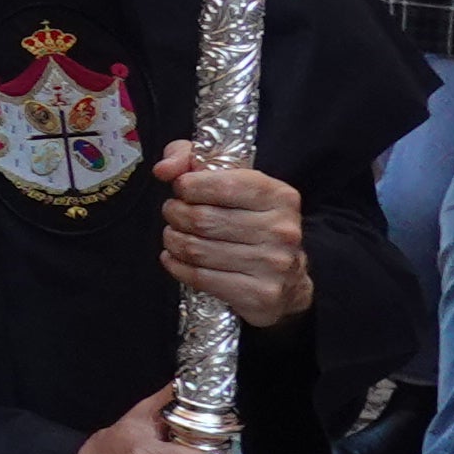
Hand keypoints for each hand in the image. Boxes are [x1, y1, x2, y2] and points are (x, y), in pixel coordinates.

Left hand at [152, 144, 314, 329]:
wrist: (289, 283)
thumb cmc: (253, 224)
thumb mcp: (234, 182)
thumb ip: (193, 158)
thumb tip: (164, 169)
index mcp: (279, 196)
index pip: (223, 184)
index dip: (189, 186)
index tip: (181, 189)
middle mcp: (281, 230)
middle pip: (203, 219)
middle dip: (175, 214)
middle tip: (173, 214)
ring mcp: (273, 265)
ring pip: (197, 249)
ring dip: (173, 241)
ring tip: (174, 236)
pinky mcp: (259, 295)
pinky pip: (201, 278)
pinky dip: (177, 267)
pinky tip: (175, 259)